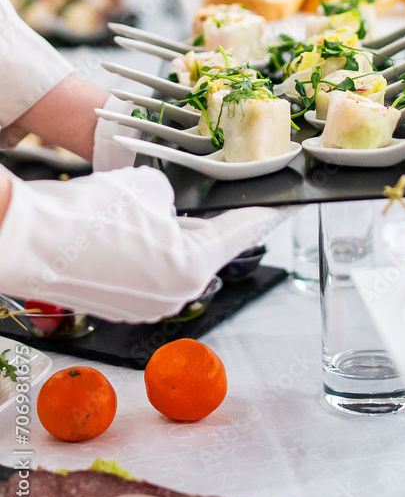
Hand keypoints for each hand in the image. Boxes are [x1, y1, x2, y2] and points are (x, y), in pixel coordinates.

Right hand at [0, 165, 289, 322]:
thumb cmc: (87, 214)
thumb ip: (176, 199)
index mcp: (193, 265)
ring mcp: (148, 308)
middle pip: (208, 248)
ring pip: (176, 262)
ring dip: (169, 238)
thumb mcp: (149, 187)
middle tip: (197, 196)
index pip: (244, 231)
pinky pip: (148, 275)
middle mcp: (176, 295)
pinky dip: (144, 254)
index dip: (268, 213)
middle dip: (204, 221)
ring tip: (140, 212)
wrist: (27, 241)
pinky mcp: (122, 309)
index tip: (285, 206)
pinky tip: (122, 233)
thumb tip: (169, 210)